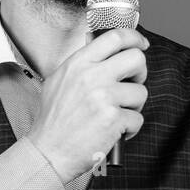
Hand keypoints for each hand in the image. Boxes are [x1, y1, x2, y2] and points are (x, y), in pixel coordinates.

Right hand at [26, 28, 149, 182]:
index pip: (115, 37)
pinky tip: (114, 132)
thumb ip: (82, 66)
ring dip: (134, 106)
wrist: (48, 152)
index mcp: (78, 63)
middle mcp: (91, 76)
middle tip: (131, 85)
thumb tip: (107, 55)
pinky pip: (138, 118)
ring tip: (116, 115)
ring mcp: (103, 96)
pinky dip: (130, 128)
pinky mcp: (113, 118)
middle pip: (136, 58)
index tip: (141, 45)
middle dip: (140, 73)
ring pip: (141, 92)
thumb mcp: (59, 81)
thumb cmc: (54, 122)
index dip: (135, 38)